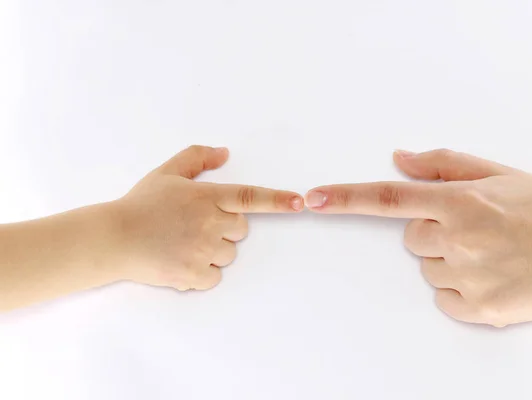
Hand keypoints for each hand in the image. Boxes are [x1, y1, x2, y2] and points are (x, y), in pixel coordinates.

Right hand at [114, 145, 303, 290]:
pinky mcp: (193, 274)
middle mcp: (210, 222)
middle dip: (224, 229)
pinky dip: (201, 273)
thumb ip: (197, 158)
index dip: (278, 199)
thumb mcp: (166, 172)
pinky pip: (214, 276)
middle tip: (193, 226)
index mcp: (207, 196)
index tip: (300, 202)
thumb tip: (224, 152)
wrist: (113, 238)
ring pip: (228, 255)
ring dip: (213, 252)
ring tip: (182, 244)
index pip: (250, 197)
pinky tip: (179, 260)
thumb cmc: (140, 204)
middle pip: (240, 230)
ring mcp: (202, 250)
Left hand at [305, 149, 531, 326]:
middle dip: (433, 232)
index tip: (312, 199)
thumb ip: (444, 165)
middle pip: (411, 239)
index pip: (389, 198)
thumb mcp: (501, 175)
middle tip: (477, 229)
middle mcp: (459, 239)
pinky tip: (494, 276)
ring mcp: (469, 277)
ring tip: (492, 253)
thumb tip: (399, 158)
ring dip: (449, 261)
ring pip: (427, 269)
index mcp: (461, 202)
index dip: (346, 198)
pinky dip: (461, 290)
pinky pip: (444, 299)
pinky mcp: (480, 310)